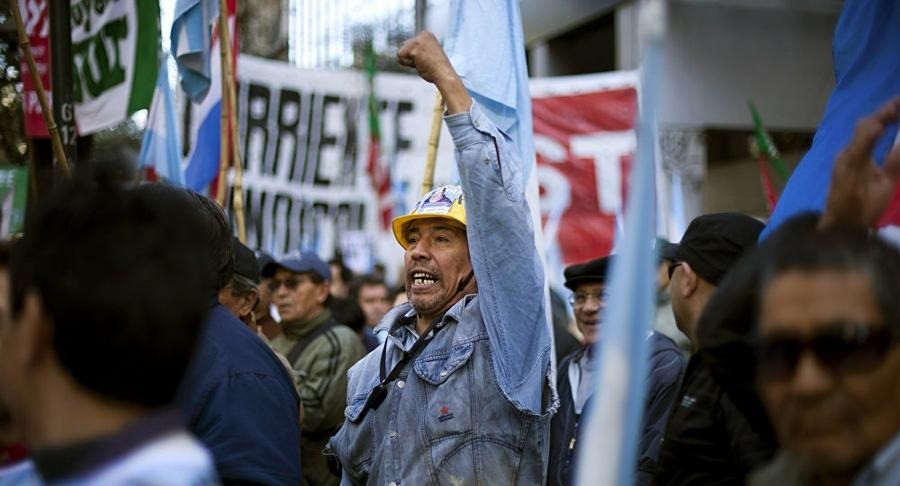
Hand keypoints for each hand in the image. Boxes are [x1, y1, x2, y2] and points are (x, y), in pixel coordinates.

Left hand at [397, 32, 455, 83]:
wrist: (444, 74)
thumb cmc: (437, 68)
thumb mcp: (427, 54)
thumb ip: (417, 50)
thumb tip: (400, 55)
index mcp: (426, 35)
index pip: (409, 44)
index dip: (415, 56)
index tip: (428, 59)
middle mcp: (422, 35)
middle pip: (404, 47)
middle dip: (411, 58)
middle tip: (425, 62)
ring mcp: (417, 41)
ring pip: (401, 52)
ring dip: (410, 62)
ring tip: (422, 63)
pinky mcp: (413, 49)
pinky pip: (400, 58)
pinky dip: (407, 64)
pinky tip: (419, 64)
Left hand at [819, 97, 899, 229]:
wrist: (839, 224)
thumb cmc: (862, 208)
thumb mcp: (884, 188)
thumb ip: (896, 163)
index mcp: (853, 158)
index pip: (868, 129)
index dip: (884, 114)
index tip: (898, 104)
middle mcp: (846, 153)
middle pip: (864, 125)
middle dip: (884, 112)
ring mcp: (844, 156)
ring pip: (862, 130)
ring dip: (880, 118)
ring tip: (897, 109)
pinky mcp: (846, 161)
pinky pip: (861, 139)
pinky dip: (874, 129)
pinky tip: (886, 126)